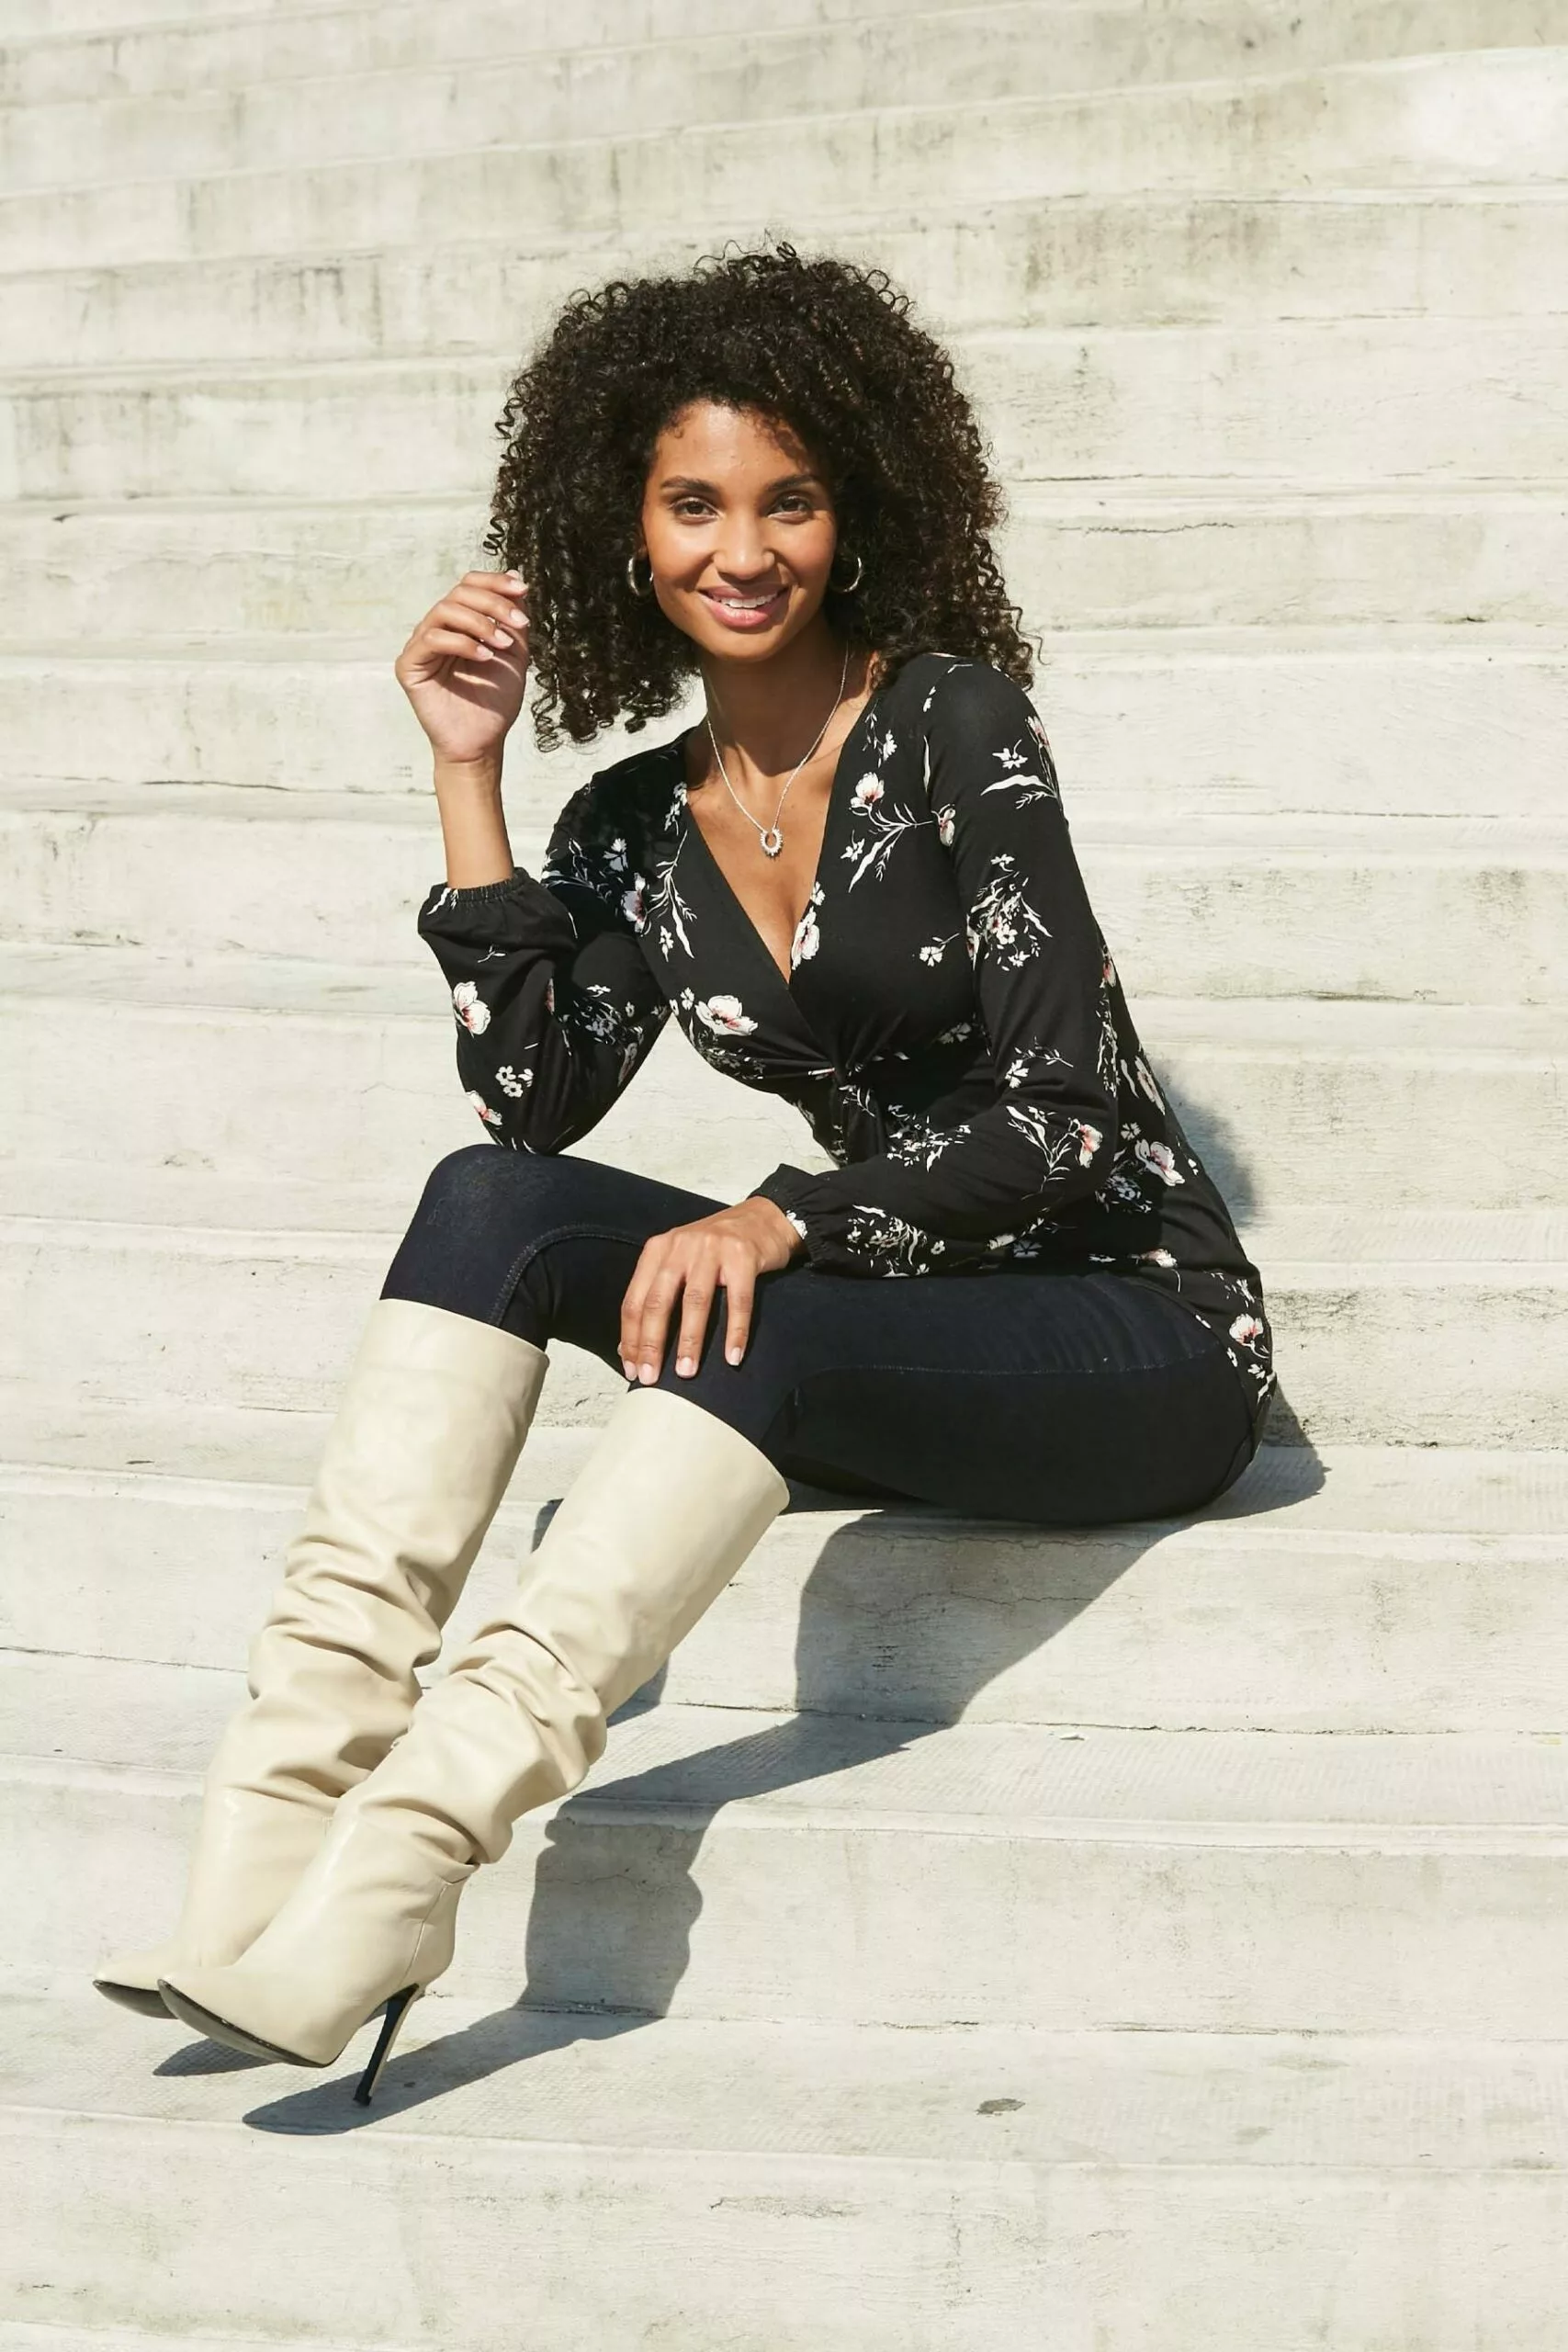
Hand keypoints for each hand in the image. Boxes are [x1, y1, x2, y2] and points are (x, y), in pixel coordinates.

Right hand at [394, 570, 529, 766]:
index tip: (523, 590)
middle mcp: (437, 629)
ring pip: (445, 610)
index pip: (469, 585)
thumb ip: (513, 616)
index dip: (495, 582)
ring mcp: (421, 645)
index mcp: (460, 623)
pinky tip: (485, 657)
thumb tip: (514, 573)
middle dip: (493, 603)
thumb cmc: (496, 701)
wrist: (483, 743)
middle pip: (459, 593)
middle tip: (519, 625)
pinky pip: (432, 638)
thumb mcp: (514, 652)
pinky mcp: (409, 665)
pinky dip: (462, 642)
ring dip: (480, 623)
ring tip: (502, 645)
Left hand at [620, 1199, 803, 1383]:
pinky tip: (733, 1356)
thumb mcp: (679, 1260)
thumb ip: (657, 1293)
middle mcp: (680, 1246)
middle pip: (659, 1301)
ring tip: (686, 1372)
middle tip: (650, 1378)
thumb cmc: (716, 1249)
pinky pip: (738, 1301)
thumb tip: (632, 1348)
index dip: (631, 1338)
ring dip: (689, 1341)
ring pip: (695, 1302)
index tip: (631, 1369)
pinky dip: (736, 1331)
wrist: (763, 1218)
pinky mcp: (743, 1257)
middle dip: (652, 1344)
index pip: (635, 1300)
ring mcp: (712, 1249)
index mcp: (658, 1250)